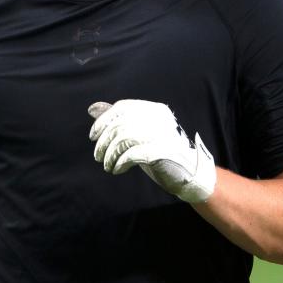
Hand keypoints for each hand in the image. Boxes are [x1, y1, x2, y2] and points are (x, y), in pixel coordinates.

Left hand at [88, 100, 215, 202]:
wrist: (190, 175)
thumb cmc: (160, 153)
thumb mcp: (137, 135)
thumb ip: (118, 121)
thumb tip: (92, 109)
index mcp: (155, 110)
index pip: (122, 108)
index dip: (103, 121)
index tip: (92, 137)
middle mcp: (160, 118)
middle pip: (120, 124)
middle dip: (104, 142)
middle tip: (97, 156)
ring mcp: (162, 134)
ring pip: (124, 138)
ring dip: (110, 154)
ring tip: (108, 166)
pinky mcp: (162, 152)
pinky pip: (132, 154)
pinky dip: (120, 162)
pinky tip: (117, 169)